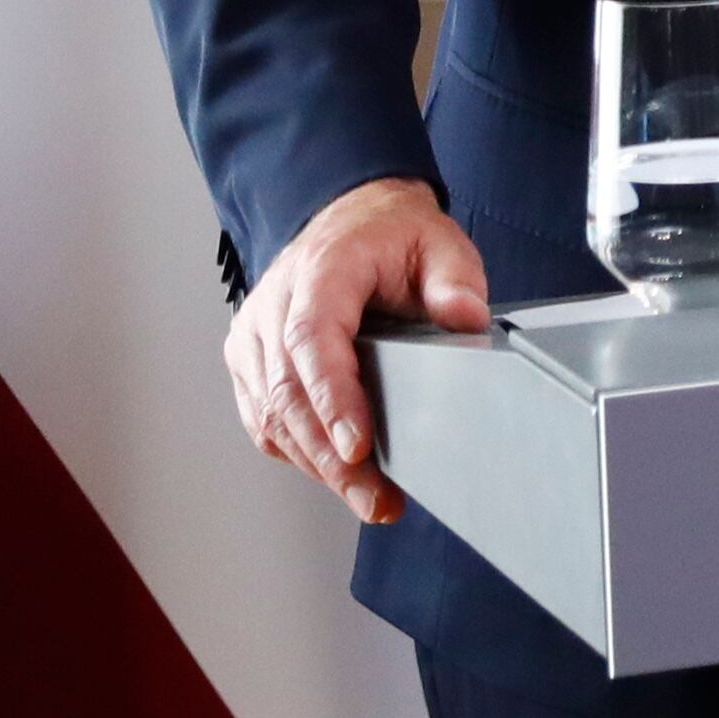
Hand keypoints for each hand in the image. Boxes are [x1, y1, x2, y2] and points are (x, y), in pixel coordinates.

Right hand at [223, 176, 488, 523]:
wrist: (350, 218)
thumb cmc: (392, 235)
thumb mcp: (439, 242)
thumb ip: (455, 280)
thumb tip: (467, 319)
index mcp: (320, 272)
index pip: (312, 339)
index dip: (332, 398)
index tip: (358, 446)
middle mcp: (273, 305)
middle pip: (288, 391)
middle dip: (331, 455)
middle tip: (376, 498)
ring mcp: (254, 336)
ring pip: (270, 414)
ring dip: (317, 465)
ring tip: (369, 499)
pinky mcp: (251, 362)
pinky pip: (262, 418)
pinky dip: (297, 452)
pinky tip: (336, 475)